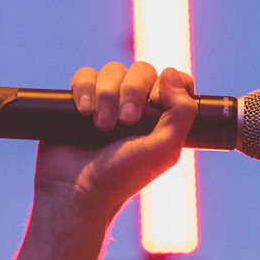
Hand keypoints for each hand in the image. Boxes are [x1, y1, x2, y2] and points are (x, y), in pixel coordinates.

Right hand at [33, 61, 196, 219]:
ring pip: (113, 70)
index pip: (174, 80)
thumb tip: (171, 73)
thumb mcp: (165, 150)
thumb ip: (182, 112)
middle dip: (133, 92)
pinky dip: (84, 89)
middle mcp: (135, 107)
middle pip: (142, 70)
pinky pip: (84, 76)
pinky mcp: (79, 100)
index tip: (155, 102)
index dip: (167, 84)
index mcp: (160, 118)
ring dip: (107, 95)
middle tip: (125, 121)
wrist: (77, 190)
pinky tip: (84, 112)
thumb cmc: (122, 176)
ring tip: (101, 126)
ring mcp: (107, 102)